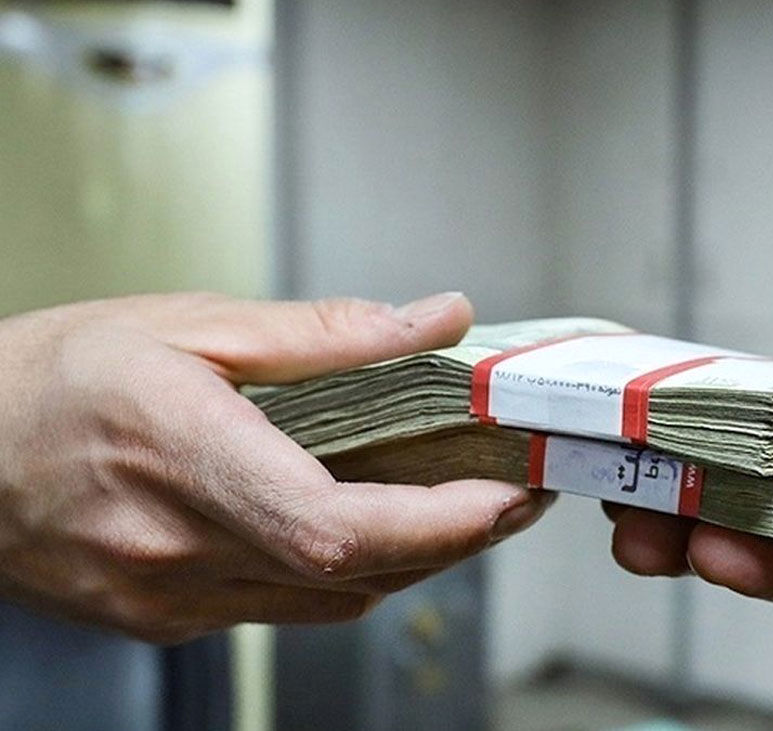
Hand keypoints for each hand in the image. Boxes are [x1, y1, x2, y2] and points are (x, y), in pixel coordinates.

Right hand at [0, 292, 552, 642]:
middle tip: (509, 490)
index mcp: (180, 455)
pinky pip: (286, 607)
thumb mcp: (187, 324)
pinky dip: (345, 570)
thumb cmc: (53, 379)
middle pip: (352, 571)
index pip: (333, 523)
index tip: (500, 494)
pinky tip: (365, 527)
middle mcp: (175, 547)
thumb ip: (323, 333)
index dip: (435, 522)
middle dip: (454, 538)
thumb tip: (430, 322)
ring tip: (455, 500)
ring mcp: (169, 596)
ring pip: (331, 598)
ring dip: (409, 557)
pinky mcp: (166, 617)